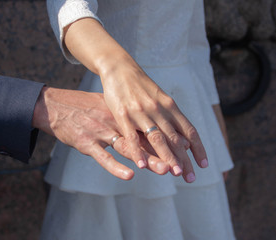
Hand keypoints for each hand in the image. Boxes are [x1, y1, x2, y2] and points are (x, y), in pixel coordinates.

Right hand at [32, 87, 169, 179]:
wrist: (56, 105)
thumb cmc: (83, 106)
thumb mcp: (107, 105)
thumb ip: (125, 115)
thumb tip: (142, 123)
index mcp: (123, 113)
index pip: (151, 126)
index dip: (169, 138)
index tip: (187, 149)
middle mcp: (116, 120)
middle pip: (144, 138)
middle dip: (165, 152)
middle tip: (182, 165)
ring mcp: (101, 131)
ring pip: (128, 147)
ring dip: (147, 159)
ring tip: (165, 169)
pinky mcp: (86, 142)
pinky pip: (103, 156)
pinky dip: (116, 165)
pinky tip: (129, 174)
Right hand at [100, 60, 207, 182]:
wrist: (119, 68)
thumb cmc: (140, 85)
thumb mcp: (159, 97)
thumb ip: (170, 116)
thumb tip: (183, 136)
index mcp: (169, 106)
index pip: (189, 130)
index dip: (198, 148)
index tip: (203, 164)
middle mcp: (159, 109)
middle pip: (176, 138)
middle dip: (185, 159)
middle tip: (190, 178)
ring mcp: (141, 112)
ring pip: (157, 138)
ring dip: (167, 157)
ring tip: (174, 173)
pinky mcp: (123, 114)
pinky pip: (132, 136)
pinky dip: (138, 152)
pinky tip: (142, 165)